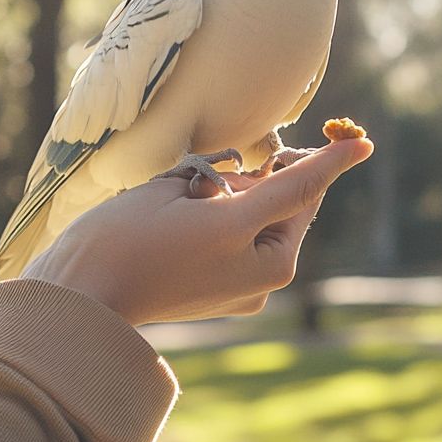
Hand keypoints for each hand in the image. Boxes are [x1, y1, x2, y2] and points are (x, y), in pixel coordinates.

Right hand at [20, 135, 372, 325]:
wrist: (80, 299)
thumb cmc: (127, 238)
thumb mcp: (191, 193)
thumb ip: (246, 183)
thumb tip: (262, 177)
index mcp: (266, 251)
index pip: (303, 188)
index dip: (328, 158)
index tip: (362, 142)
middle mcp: (266, 275)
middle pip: (287, 204)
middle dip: (270, 176)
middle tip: (230, 162)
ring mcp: (249, 292)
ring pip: (266, 222)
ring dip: (247, 198)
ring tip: (194, 196)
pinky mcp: (228, 299)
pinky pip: (246, 243)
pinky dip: (232, 221)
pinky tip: (190, 215)